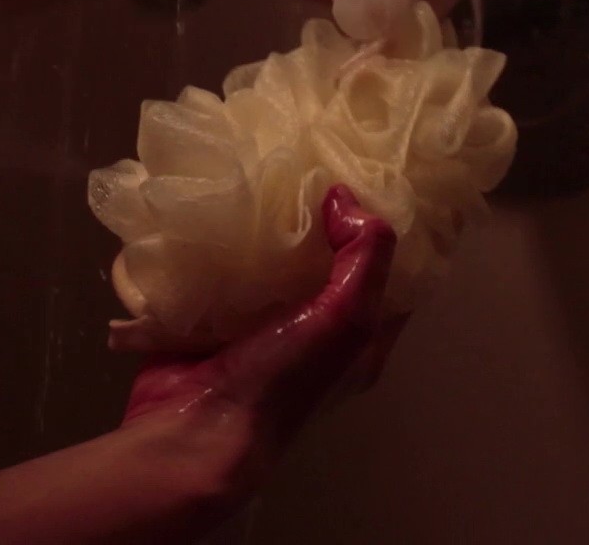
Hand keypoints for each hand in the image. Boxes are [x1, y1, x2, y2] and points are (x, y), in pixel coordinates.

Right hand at [118, 185, 401, 502]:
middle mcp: (318, 331)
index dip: (394, 230)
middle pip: (331, 263)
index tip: (383, 177)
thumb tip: (346, 198)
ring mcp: (266, 324)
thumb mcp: (344, 320)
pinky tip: (227, 203)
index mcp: (361, 339)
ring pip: (280, 263)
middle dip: (328, 218)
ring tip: (273, 168)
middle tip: (320, 161)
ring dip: (276, 225)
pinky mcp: (219, 316)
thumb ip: (362, 258)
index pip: (394, 276)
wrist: (195, 428)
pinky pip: (230, 269)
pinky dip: (230, 240)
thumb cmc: (282, 380)